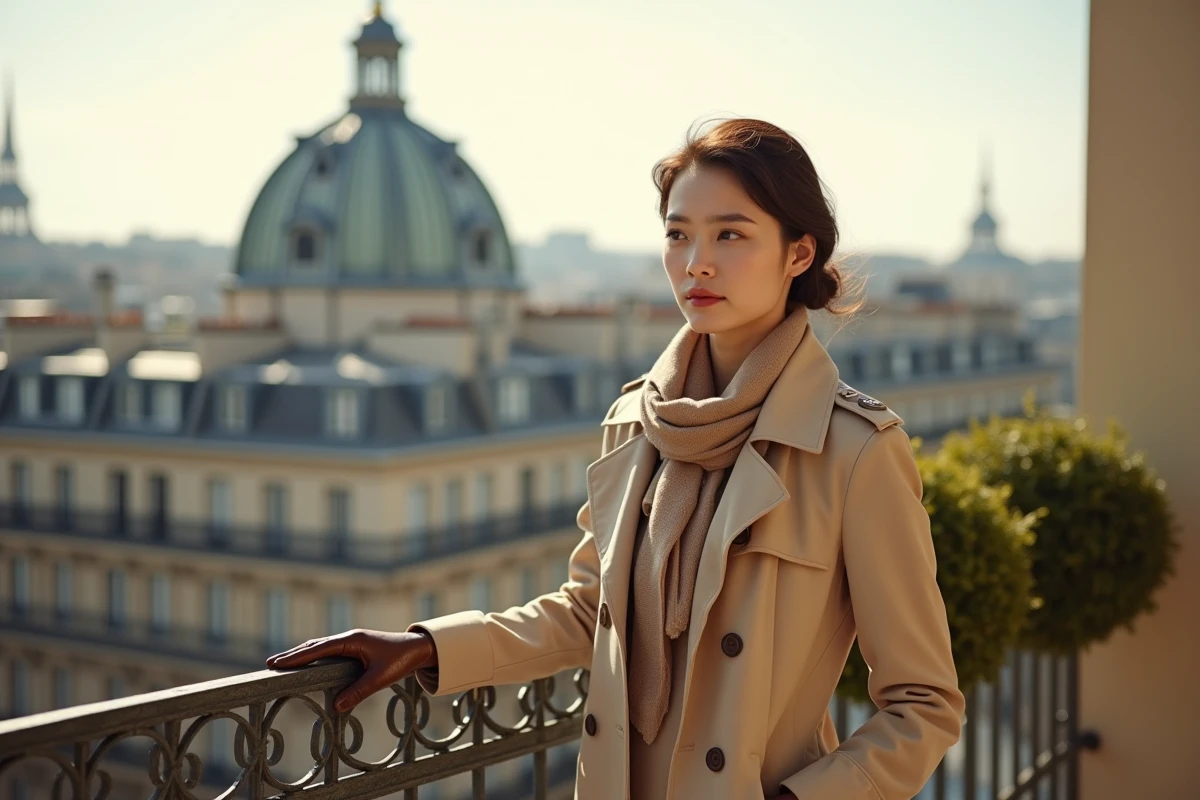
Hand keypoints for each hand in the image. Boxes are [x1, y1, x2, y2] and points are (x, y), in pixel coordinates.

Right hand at [265, 629, 436, 713]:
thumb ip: (359, 691)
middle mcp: (349, 638)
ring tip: (281, 663)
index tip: (276, 663)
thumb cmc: (400, 660)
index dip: (296, 657)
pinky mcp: (355, 647)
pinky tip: (306, 662)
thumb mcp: (380, 677)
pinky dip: (313, 655)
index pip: (318, 649)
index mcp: (352, 641)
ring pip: (320, 647)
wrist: (417, 647)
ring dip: (301, 654)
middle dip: (292, 655)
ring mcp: (351, 642)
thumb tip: (337, 706)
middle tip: (269, 663)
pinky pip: (328, 651)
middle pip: (314, 645)